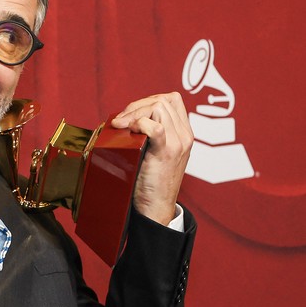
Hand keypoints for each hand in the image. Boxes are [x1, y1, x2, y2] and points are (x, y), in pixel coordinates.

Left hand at [111, 92, 193, 224]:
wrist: (155, 207)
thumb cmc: (149, 179)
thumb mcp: (154, 151)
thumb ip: (150, 133)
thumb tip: (125, 116)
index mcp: (184, 132)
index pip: (170, 99)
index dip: (147, 101)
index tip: (131, 114)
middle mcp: (185, 135)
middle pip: (162, 100)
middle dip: (136, 105)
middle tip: (121, 121)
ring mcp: (178, 143)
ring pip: (159, 107)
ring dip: (134, 112)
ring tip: (122, 125)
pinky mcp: (166, 153)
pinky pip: (155, 127)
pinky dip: (138, 123)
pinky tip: (127, 130)